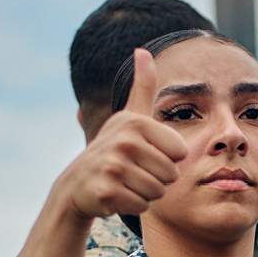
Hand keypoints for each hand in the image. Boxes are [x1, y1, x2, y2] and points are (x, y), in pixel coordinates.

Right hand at [53, 48, 186, 220]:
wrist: (77, 184)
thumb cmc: (113, 149)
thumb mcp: (129, 116)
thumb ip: (142, 86)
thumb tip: (143, 50)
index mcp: (135, 122)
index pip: (180, 153)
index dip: (167, 160)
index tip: (145, 155)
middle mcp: (123, 141)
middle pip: (171, 174)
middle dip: (157, 179)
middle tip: (134, 172)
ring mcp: (112, 167)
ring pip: (158, 192)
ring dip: (146, 193)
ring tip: (126, 183)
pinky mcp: (106, 191)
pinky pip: (142, 206)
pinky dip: (133, 206)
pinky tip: (117, 195)